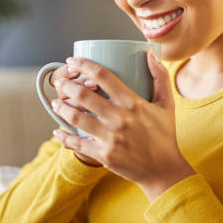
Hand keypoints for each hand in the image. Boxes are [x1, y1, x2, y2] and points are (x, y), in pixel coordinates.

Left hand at [51, 51, 195, 200]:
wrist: (163, 169)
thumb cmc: (164, 134)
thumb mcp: (167, 103)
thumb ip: (160, 77)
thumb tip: (150, 53)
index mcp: (132, 102)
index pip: (103, 76)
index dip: (84, 65)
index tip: (73, 60)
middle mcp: (119, 118)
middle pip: (83, 94)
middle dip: (66, 85)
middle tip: (60, 82)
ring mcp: (109, 138)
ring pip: (75, 117)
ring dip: (61, 107)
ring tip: (56, 102)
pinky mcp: (103, 155)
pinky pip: (76, 143)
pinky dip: (63, 137)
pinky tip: (57, 130)